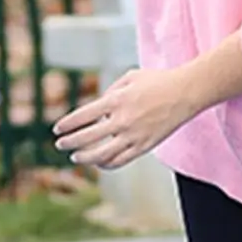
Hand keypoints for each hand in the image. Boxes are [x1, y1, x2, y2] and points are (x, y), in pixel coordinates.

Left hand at [52, 65, 207, 168]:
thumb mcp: (129, 77)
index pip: (83, 116)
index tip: (56, 129)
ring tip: (75, 157)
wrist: (185, 92)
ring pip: (102, 154)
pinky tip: (99, 163)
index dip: (67, 124)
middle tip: (59, 144)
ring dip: (85, 157)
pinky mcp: (145, 146)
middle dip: (70, 142)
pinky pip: (121, 160)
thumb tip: (99, 107)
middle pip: (88, 137)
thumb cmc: (157, 81)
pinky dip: (107, 164)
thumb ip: (111, 91)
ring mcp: (134, 135)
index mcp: (115, 101)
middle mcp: (122, 120)